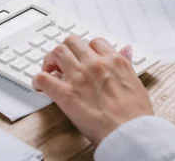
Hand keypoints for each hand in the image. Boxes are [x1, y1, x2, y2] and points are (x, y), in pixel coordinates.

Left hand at [33, 35, 153, 144]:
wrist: (128, 132)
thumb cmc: (135, 113)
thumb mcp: (135, 81)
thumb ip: (126, 63)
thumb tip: (125, 50)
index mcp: (114, 60)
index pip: (95, 42)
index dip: (86, 49)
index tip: (83, 57)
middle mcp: (95, 64)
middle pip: (73, 41)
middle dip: (67, 50)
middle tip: (64, 62)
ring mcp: (79, 76)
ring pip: (57, 52)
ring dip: (51, 59)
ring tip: (51, 70)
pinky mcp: (65, 94)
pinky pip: (43, 78)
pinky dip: (38, 80)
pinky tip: (41, 86)